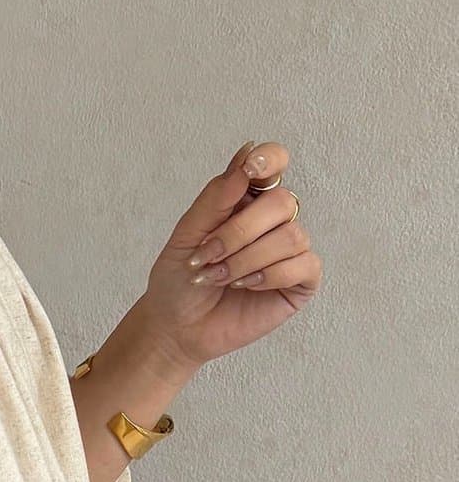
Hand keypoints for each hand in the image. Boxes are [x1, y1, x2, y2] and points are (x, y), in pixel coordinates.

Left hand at [135, 139, 322, 370]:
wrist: (176, 327)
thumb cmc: (179, 281)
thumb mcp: (187, 235)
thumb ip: (216, 197)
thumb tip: (247, 153)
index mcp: (246, 200)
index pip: (273, 163)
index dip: (270, 158)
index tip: (251, 169)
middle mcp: (273, 221)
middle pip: (282, 203)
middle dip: (240, 232)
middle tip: (208, 256)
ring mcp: (290, 251)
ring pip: (291, 236)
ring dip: (248, 259)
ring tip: (219, 277)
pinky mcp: (300, 281)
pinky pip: (304, 264)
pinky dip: (270, 275)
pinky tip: (246, 286)